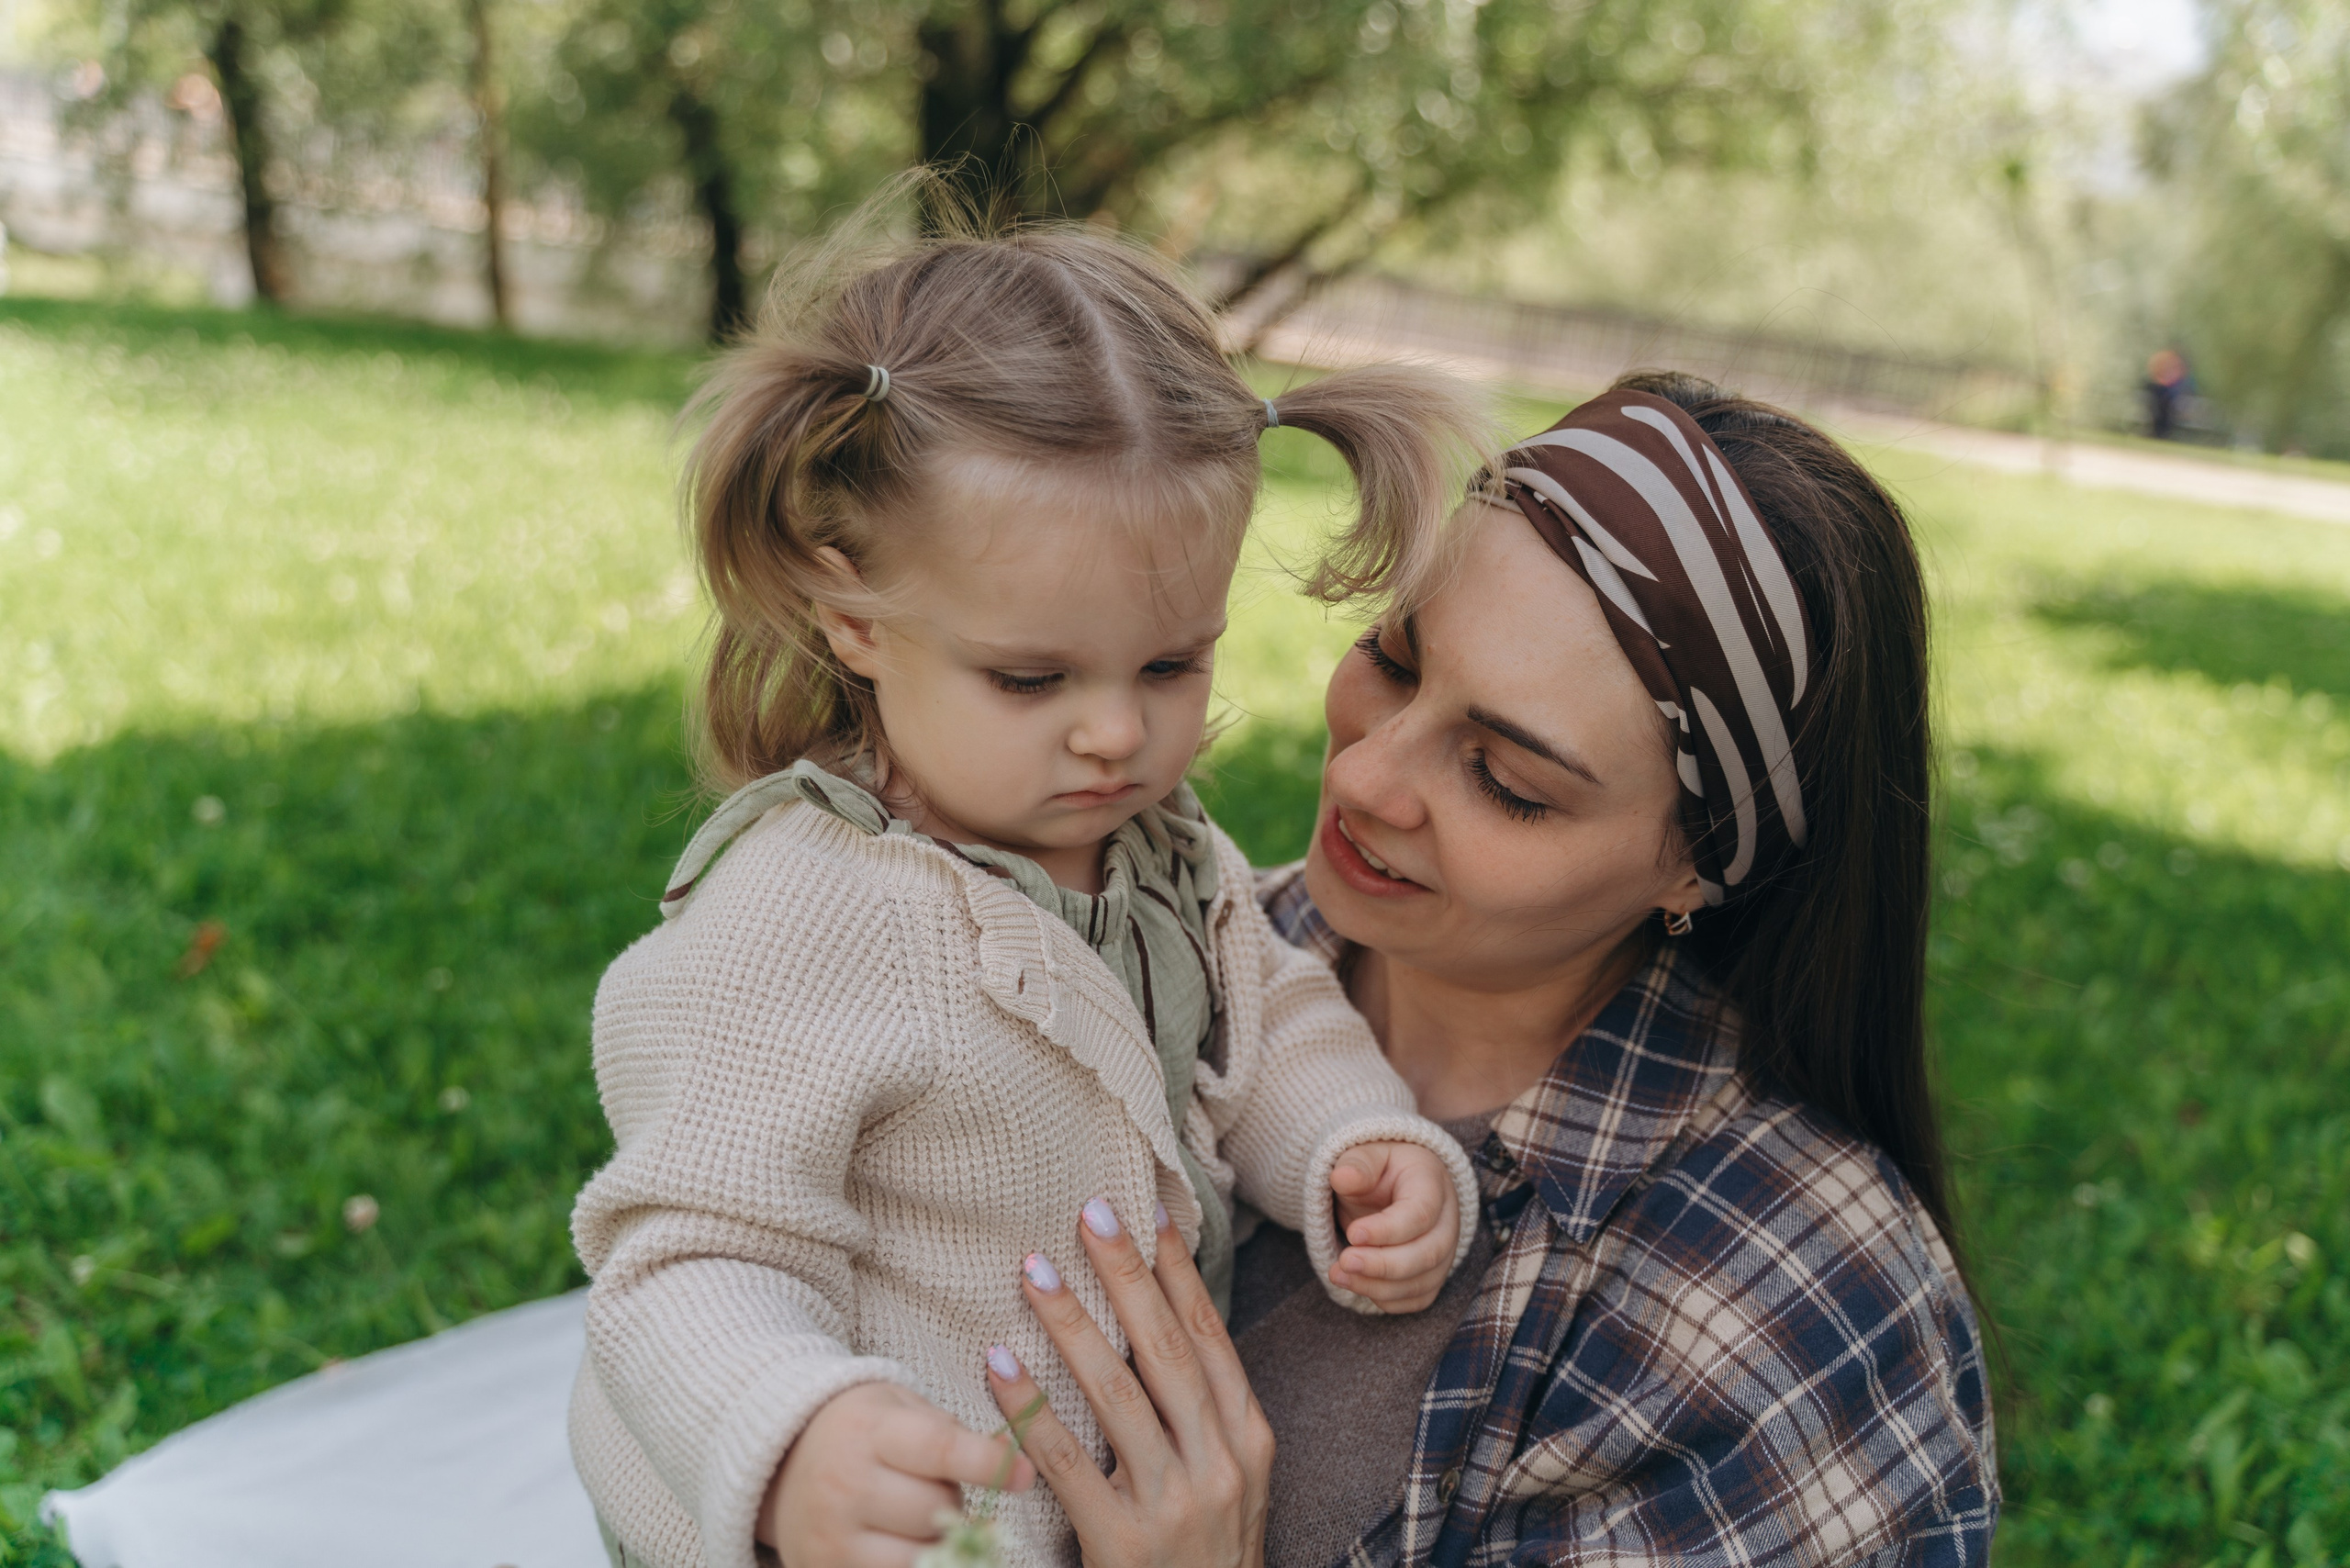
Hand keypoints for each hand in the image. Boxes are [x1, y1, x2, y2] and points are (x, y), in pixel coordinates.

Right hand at [761, 1381, 1034, 1567]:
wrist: (779, 1457)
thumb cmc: (858, 1427)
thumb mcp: (900, 1409)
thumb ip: (953, 1434)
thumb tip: (1012, 1458)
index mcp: (867, 1429)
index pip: (938, 1449)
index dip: (987, 1464)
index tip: (1024, 1475)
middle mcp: (844, 1483)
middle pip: (935, 1510)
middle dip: (952, 1502)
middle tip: (935, 1487)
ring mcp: (830, 1535)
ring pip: (920, 1556)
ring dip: (936, 1541)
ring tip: (915, 1517)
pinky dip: (915, 1563)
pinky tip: (903, 1541)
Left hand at [986, 1199, 1272, 1567]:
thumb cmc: (1206, 1562)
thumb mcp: (1230, 1486)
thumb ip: (1201, 1418)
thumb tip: (1161, 1329)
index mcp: (1249, 1441)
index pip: (1210, 1338)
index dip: (1177, 1274)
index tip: (1145, 1214)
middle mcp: (1220, 1466)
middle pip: (1168, 1350)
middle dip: (1127, 1275)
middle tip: (1088, 1211)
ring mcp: (1174, 1506)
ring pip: (1119, 1395)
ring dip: (1073, 1324)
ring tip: (1035, 1271)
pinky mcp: (1124, 1546)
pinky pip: (1067, 1464)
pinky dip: (1029, 1409)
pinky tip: (997, 1363)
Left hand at [1327, 1141, 1458, 1311]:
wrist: (1394, 1183)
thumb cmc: (1380, 1168)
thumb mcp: (1366, 1154)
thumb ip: (1356, 1165)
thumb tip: (1342, 1177)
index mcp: (1431, 1182)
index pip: (1420, 1213)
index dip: (1387, 1229)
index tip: (1352, 1234)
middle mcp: (1447, 1220)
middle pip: (1428, 1253)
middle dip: (1383, 1265)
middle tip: (1344, 1261)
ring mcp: (1444, 1251)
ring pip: (1422, 1282)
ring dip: (1378, 1286)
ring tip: (1338, 1275)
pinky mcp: (1432, 1275)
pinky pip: (1417, 1299)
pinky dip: (1387, 1299)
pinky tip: (1357, 1286)